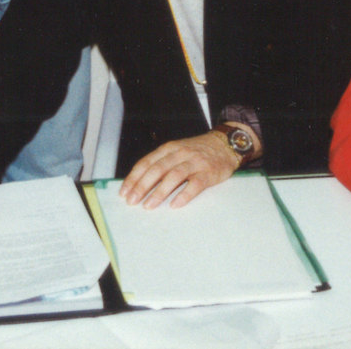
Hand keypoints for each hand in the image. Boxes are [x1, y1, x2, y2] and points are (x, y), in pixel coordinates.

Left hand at [118, 130, 240, 209]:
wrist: (225, 144)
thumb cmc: (197, 151)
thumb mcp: (177, 151)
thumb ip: (161, 163)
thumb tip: (139, 183)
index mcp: (169, 148)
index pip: (147, 162)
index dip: (134, 178)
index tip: (124, 192)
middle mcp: (180, 153)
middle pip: (158, 169)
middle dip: (142, 186)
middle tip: (132, 201)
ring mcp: (195, 162)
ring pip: (174, 176)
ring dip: (159, 192)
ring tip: (149, 205)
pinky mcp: (208, 173)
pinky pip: (195, 184)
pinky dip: (184, 195)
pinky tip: (175, 205)